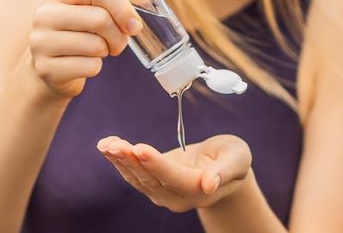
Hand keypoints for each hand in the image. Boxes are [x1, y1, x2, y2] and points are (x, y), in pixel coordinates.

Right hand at [29, 0, 172, 96]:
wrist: (53, 68)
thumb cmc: (84, 31)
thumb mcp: (104, 7)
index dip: (121, 6)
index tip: (134, 24)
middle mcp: (44, 12)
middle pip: (98, 18)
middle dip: (118, 35)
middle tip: (118, 43)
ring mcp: (40, 40)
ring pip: (94, 45)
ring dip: (106, 52)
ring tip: (100, 51)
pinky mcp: (44, 67)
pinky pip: (87, 67)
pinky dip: (95, 69)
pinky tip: (85, 64)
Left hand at [96, 134, 252, 212]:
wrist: (223, 167)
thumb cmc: (232, 157)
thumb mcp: (236, 158)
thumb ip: (224, 170)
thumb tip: (209, 184)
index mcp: (199, 190)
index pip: (174, 178)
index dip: (156, 164)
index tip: (139, 148)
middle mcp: (178, 197)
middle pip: (151, 179)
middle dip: (131, 160)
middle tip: (114, 145)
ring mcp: (163, 194)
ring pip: (138, 178)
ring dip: (119, 160)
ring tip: (106, 144)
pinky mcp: (153, 185)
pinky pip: (133, 174)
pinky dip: (118, 160)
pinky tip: (106, 146)